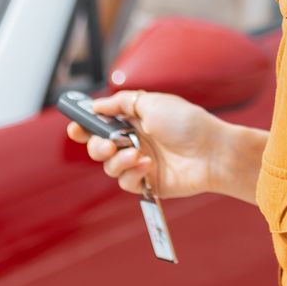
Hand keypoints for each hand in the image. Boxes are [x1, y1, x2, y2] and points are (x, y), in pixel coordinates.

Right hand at [65, 89, 231, 200]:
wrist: (212, 152)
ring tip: (137, 154)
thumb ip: (122, 103)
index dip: (85, 126)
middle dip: (97, 146)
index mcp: (134, 120)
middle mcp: (134, 140)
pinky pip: (125, 182)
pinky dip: (131, 173)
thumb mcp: (153, 103)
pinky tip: (147, 165)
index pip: (101, 123)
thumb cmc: (187, 123)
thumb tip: (97, 104)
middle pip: (99, 147)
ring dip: (118, 160)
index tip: (75, 128)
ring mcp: (140, 162)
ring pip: (109, 166)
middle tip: (108, 145)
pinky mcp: (147, 182)